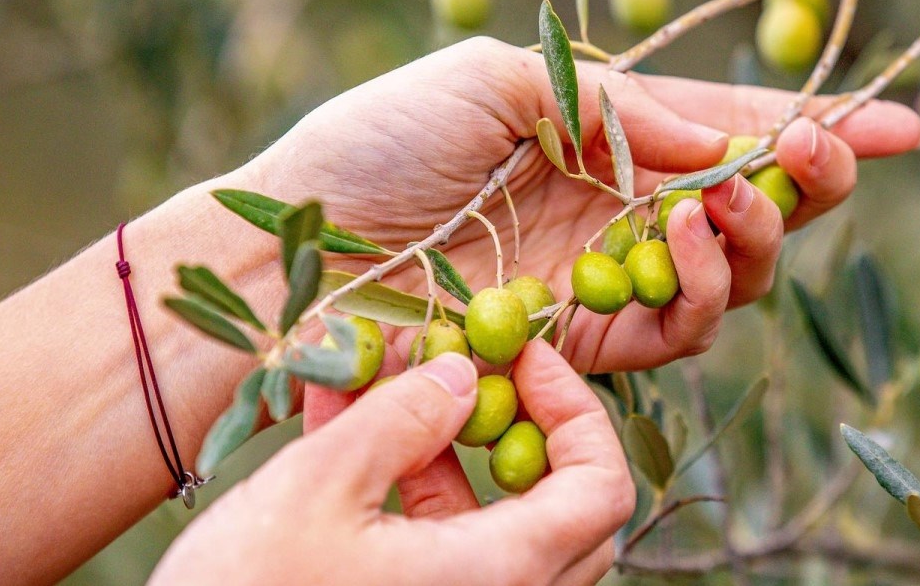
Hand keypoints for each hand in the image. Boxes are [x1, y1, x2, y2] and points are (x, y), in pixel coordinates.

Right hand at [150, 341, 634, 585]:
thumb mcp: (317, 487)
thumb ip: (401, 418)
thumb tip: (463, 376)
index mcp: (499, 577)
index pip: (602, 488)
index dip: (577, 408)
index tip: (523, 355)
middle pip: (565, 508)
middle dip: (521, 424)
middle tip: (473, 369)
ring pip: (496, 524)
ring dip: (449, 448)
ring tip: (380, 380)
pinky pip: (442, 548)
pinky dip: (410, 487)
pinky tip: (345, 426)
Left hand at [237, 37, 919, 380]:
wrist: (299, 243)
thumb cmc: (380, 143)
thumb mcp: (497, 79)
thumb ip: (617, 105)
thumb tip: (722, 133)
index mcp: (598, 135)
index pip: (722, 128)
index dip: (809, 127)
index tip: (896, 121)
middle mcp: (615, 210)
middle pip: (748, 207)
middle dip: (806, 181)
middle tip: (815, 151)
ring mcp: (603, 280)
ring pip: (731, 277)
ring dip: (757, 233)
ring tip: (734, 191)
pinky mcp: (582, 346)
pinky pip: (677, 330)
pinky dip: (705, 290)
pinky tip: (688, 239)